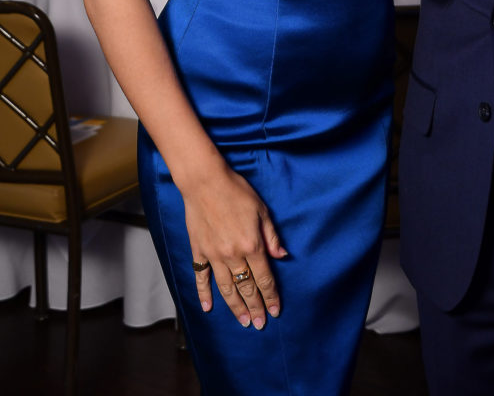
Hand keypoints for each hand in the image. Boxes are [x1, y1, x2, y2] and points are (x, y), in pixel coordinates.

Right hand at [185, 161, 287, 329]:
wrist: (205, 182)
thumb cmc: (236, 191)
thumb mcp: (262, 210)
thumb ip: (271, 237)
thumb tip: (282, 257)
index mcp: (252, 245)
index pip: (264, 278)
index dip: (271, 296)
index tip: (275, 311)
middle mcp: (233, 255)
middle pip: (247, 287)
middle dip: (256, 307)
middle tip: (260, 323)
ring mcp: (214, 255)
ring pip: (226, 288)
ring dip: (235, 307)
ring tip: (243, 321)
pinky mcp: (199, 251)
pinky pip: (201, 277)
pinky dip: (203, 293)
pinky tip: (207, 307)